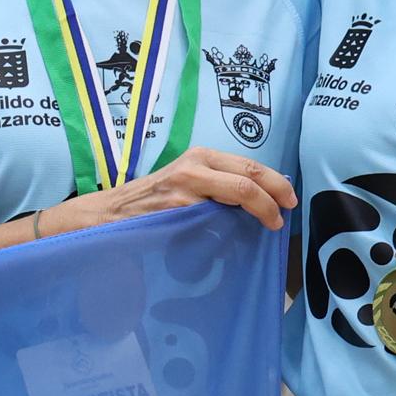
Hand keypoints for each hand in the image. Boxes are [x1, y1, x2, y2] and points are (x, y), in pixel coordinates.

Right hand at [51, 149, 295, 235]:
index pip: (249, 166)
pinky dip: (229, 230)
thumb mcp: (186, 183)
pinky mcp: (174, 210)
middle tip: (284, 215)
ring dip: (259, 213)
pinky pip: (213, 219)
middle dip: (274, 197)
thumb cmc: (151, 203)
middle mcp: (193, 166)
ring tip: (268, 226)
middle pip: (248, 178)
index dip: (276, 184)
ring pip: (236, 195)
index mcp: (200, 157)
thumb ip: (216, 185)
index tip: (289, 201)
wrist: (106, 215)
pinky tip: (233, 239)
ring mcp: (183, 188)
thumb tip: (259, 200)